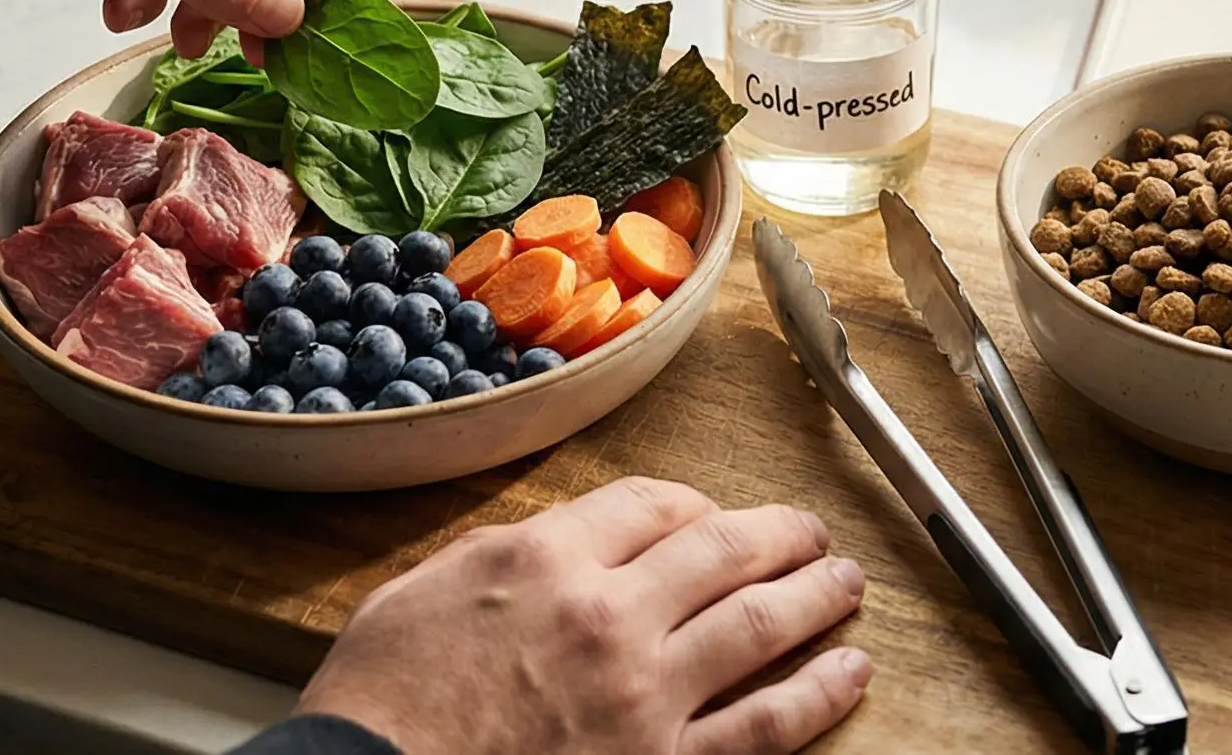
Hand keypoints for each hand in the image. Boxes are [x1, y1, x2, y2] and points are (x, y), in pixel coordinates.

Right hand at [298, 477, 871, 753]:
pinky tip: (849, 672)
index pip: (651, 505)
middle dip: (778, 535)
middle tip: (807, 532)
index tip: (708, 516)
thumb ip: (509, 558)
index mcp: (546, 561)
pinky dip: (819, 693)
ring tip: (844, 582)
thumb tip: (562, 546)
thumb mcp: (424, 592)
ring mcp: (646, 696)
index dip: (693, 505)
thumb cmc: (382, 706)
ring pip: (761, 624)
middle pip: (723, 549)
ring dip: (817, 594)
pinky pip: (765, 725)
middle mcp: (609, 616)